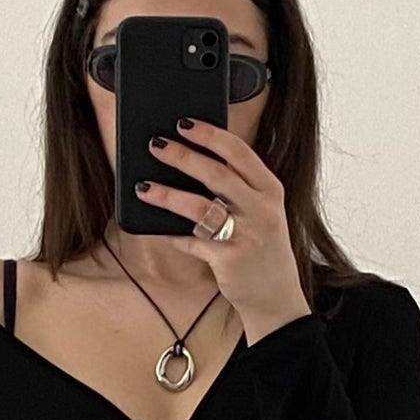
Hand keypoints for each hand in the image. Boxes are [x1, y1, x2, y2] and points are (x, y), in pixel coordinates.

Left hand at [140, 117, 310, 338]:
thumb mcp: (263, 211)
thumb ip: (240, 188)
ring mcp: (246, 236)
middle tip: (156, 146)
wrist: (275, 296)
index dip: (210, 135)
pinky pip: (192, 242)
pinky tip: (156, 227)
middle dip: (183, 157)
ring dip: (167, 195)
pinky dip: (172, 234)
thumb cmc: (261, 248)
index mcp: (269, 190)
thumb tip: (195, 161)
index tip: (184, 124)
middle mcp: (261, 210)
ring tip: (143, 187)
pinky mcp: (229, 261)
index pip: (239, 153)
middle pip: (217, 174)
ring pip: (200, 208)